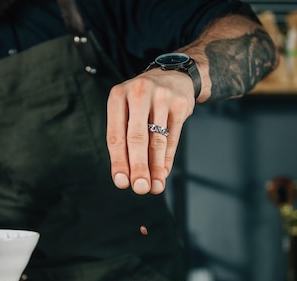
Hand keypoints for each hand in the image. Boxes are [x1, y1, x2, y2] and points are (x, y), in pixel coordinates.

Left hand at [106, 69, 195, 194]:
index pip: (116, 135)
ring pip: (157, 140)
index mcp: (118, 96)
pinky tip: (163, 173)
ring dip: (156, 168)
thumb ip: (125, 138)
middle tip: (139, 188)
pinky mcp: (180, 104)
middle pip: (137, 138)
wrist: (174, 76)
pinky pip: (173, 137)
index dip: (119, 161)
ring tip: (154, 187)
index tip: (121, 182)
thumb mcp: (128, 110)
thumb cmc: (144, 100)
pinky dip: (167, 158)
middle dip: (138, 166)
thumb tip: (127, 176)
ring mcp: (161, 97)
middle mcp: (138, 93)